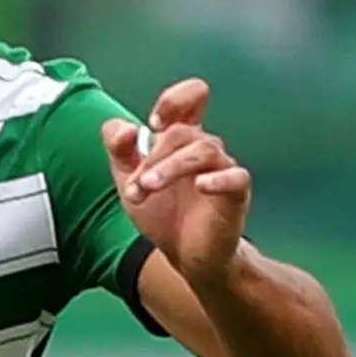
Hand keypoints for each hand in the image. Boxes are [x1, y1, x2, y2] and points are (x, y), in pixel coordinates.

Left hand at [101, 79, 254, 286]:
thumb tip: (120, 126)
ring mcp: (222, 169)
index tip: (153, 123)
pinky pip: (236, 177)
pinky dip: (218, 179)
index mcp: (180, 141)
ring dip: (170, 167)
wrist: (184, 257)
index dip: (174, 100)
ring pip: (203, 150)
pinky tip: (201, 185)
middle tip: (135, 187)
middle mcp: (203, 149)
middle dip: (153, 158)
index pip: (190, 100)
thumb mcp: (129, 180)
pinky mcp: (236, 194)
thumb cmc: (163, 215)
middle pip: (183, 132)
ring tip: (147, 188)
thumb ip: (119, 150)